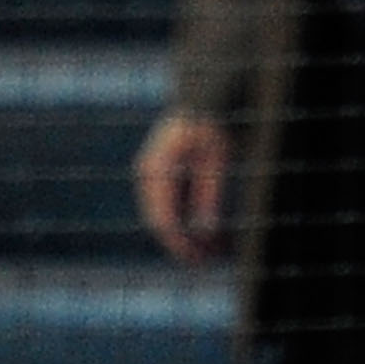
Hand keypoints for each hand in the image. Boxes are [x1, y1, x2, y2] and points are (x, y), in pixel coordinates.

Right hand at [135, 113, 231, 263]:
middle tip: (207, 262)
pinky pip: (169, 210)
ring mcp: (150, 176)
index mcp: (157, 168)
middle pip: (159, 223)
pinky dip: (186, 225)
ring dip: (185, 238)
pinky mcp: (159, 179)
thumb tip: (204, 233)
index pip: (162, 219)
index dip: (180, 245)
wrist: (201, 100)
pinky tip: (207, 236)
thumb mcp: (216, 159)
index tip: (198, 261)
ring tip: (211, 253)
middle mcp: (147, 174)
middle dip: (182, 246)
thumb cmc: (211, 125)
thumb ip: (208, 195)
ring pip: (163, 219)